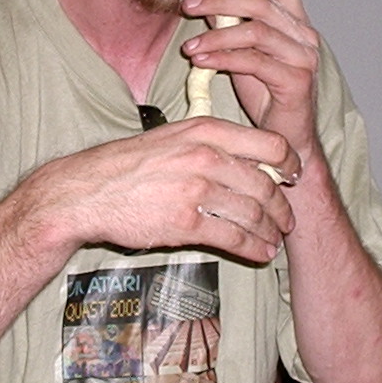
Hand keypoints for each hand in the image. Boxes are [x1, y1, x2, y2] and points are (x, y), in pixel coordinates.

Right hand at [29, 116, 295, 263]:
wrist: (86, 190)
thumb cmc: (129, 165)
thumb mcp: (172, 137)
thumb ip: (211, 144)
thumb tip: (250, 161)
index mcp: (205, 129)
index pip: (269, 142)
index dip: (289, 162)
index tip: (294, 176)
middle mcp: (205, 156)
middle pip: (265, 183)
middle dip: (282, 207)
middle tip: (288, 219)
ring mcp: (195, 189)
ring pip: (253, 213)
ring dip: (271, 231)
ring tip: (275, 240)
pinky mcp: (184, 222)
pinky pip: (234, 237)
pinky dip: (254, 248)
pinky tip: (260, 253)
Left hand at [180, 0, 321, 156]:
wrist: (286, 139)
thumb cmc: (267, 95)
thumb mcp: (245, 53)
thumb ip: (231, 25)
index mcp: (295, 23)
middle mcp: (304, 36)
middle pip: (261, 2)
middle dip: (219, 1)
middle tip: (188, 7)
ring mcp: (304, 57)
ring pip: (255, 31)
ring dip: (215, 35)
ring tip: (189, 47)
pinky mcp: (296, 80)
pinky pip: (254, 61)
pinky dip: (222, 58)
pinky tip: (200, 61)